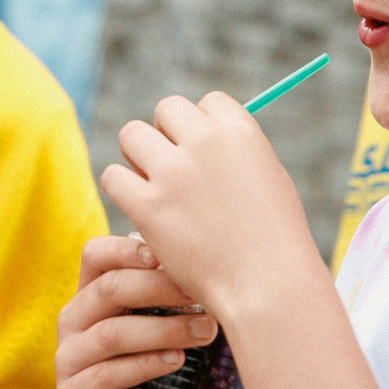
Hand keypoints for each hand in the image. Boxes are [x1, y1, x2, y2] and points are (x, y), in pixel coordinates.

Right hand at [55, 235, 217, 388]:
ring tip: (205, 332)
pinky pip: (106, 375)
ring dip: (164, 329)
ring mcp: (68, 360)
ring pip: (112, 332)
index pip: (96, 255)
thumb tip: (232, 275)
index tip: (172, 255)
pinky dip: (144, 365)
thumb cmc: (142, 379)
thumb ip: (172, 304)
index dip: (129, 248)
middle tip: (205, 295)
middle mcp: (73, 322)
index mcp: (89, 297)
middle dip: (161, 287)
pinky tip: (176, 362)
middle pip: (109, 288)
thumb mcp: (152, 334)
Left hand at [102, 92, 317, 321]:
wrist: (268, 287)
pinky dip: (122, 190)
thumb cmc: (275, 240)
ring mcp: (173, 173)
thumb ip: (233, 152)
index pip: (208, 102)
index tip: (204, 155)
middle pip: (166, 110)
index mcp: (241, 131)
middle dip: (167, 135)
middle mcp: (205, 142)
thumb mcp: (268, 179)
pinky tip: (140, 209)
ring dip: (139, 158)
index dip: (202, 127)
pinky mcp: (147, 205)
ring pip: (132, 135)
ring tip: (155, 189)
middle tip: (175, 171)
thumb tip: (199, 134)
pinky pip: (113, 176)